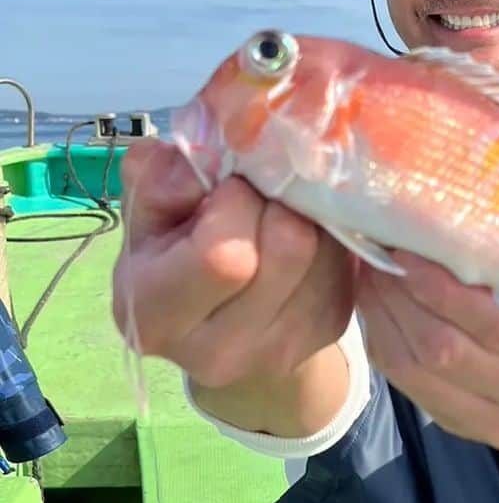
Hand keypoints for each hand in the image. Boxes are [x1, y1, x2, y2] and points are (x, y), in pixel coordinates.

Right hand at [112, 138, 355, 394]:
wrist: (218, 319)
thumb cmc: (173, 252)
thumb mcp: (150, 214)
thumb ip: (159, 178)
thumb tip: (205, 150)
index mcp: (157, 318)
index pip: (220, 255)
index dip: (232, 202)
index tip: (224, 188)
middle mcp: (221, 351)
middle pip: (288, 245)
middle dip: (276, 201)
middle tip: (258, 195)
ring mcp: (281, 350)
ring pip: (324, 248)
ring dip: (306, 215)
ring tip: (277, 213)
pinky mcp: (328, 332)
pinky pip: (344, 263)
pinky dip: (328, 236)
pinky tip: (302, 237)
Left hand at [355, 250, 498, 449]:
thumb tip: (476, 177)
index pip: (496, 326)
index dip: (441, 285)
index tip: (410, 241)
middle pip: (450, 351)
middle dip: (403, 296)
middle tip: (379, 248)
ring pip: (423, 373)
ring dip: (386, 317)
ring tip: (372, 269)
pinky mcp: (476, 432)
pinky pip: (412, 390)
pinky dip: (386, 342)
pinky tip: (379, 305)